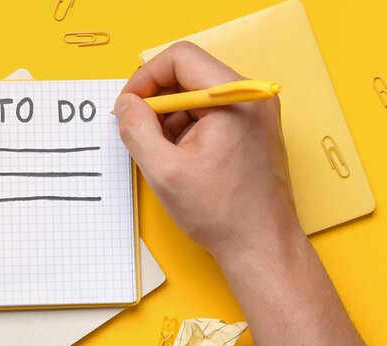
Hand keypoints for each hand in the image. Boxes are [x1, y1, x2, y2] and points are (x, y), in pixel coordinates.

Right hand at [115, 41, 302, 260]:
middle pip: (189, 74)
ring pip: (197, 95)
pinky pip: (211, 114)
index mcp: (234, 98)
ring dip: (171, 118)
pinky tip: (181, 160)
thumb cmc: (223, 213)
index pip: (181, 58)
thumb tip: (125, 105)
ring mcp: (255, 113)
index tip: (128, 104)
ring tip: (164, 155)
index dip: (146, 77)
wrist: (261, 246)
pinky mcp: (252, 129)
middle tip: (139, 131)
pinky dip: (188, 129)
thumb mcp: (165, 171)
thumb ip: (137, 130)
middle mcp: (250, 97)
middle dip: (157, 101)